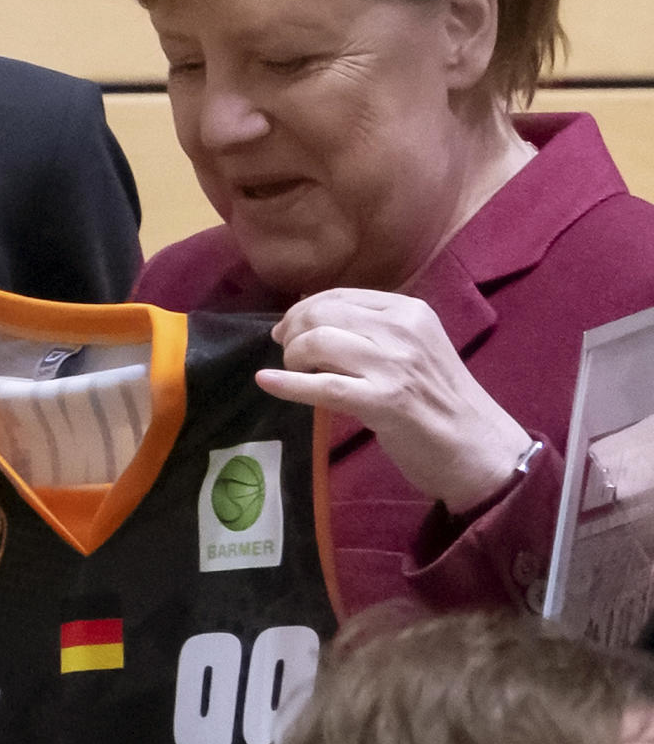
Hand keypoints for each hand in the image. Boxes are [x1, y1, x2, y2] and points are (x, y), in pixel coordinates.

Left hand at [256, 288, 532, 513]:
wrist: (478, 448)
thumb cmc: (440, 402)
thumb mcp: (413, 350)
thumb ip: (373, 333)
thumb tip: (311, 320)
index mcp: (410, 311)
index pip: (340, 296)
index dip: (303, 310)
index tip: (287, 329)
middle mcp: (402, 330)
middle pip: (323, 314)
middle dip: (292, 331)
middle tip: (285, 353)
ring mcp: (394, 365)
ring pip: (318, 344)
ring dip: (292, 358)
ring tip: (292, 372)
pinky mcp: (384, 401)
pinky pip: (322, 386)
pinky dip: (287, 385)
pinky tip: (266, 382)